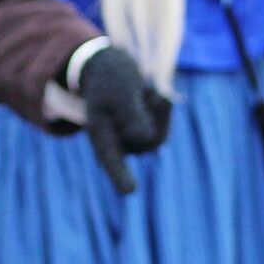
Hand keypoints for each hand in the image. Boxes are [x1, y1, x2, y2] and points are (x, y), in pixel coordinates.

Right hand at [78, 47, 171, 194]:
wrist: (111, 73)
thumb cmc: (110, 82)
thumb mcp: (118, 90)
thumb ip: (130, 113)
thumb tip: (145, 138)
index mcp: (99, 134)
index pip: (111, 157)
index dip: (120, 174)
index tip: (130, 191)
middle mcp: (117, 144)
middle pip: (147, 140)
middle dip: (155, 114)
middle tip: (150, 91)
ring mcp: (134, 143)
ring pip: (158, 135)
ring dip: (157, 108)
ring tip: (144, 91)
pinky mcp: (149, 136)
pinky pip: (164, 125)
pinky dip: (161, 106)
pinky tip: (149, 94)